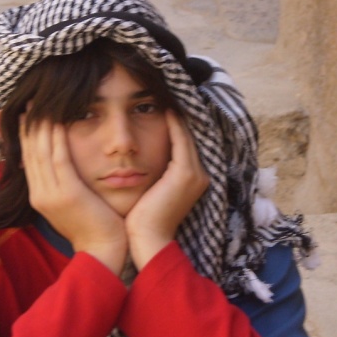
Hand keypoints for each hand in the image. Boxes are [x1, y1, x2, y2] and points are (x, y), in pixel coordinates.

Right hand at [20, 114, 127, 274]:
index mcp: (40, 196)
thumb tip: (66, 167)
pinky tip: (58, 120)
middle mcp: (40, 194)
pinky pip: (59, 158)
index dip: (28, 135)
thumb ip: (66, 184)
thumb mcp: (74, 204)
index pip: (29, 159)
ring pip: (41, 151)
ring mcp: (51, 194)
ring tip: (41, 103)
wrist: (105, 252)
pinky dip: (56, 138)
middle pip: (31, 152)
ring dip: (41, 125)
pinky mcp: (67, 193)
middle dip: (30, 125)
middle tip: (30, 101)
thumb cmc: (97, 227)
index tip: (29, 115)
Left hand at [125, 110, 209, 267]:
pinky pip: (180, 140)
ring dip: (176, 115)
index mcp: (192, 181)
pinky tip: (164, 108)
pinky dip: (173, 123)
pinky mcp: (184, 173)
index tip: (162, 107)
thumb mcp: (150, 194)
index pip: (184, 146)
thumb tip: (137, 162)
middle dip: (178, 118)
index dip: (176, 127)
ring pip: (186, 135)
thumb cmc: (142, 222)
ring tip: (165, 96)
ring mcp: (195, 174)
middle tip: (166, 95)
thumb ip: (152, 176)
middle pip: (188, 138)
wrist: (148, 242)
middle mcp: (199, 175)